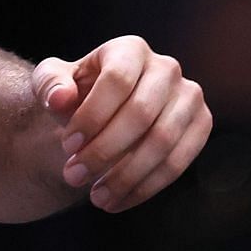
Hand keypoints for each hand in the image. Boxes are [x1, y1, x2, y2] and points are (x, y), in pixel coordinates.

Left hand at [33, 35, 210, 213]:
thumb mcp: (51, 83)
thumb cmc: (74, 94)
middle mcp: (166, 68)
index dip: (92, 116)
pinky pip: (179, 162)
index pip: (117, 81)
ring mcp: (189, 96)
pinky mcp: (201, 125)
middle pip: (141, 113)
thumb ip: (49, 85)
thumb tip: (60, 98)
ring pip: (162, 142)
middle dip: (105, 151)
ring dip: (127, 175)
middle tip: (74, 176)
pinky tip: (118, 200)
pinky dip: (147, 187)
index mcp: (130, 49)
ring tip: (96, 197)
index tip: (67, 146)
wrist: (102, 113)